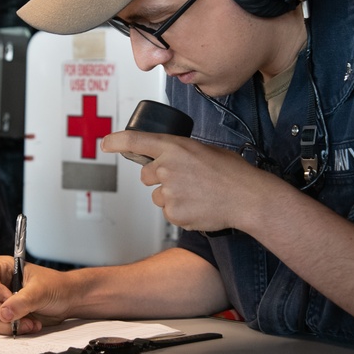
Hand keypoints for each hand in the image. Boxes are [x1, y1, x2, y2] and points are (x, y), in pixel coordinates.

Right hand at [0, 256, 69, 334]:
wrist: (68, 301)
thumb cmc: (56, 286)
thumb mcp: (40, 290)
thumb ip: (22, 301)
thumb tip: (3, 313)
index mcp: (2, 269)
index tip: (9, 298)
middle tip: (14, 313)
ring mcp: (0, 303)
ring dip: (9, 324)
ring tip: (30, 322)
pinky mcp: (6, 318)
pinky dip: (14, 330)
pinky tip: (31, 325)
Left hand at [101, 129, 286, 232]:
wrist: (247, 198)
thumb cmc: (232, 173)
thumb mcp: (205, 150)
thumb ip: (181, 153)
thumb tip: (170, 160)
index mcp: (174, 146)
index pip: (135, 140)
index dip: (116, 141)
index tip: (106, 143)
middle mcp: (166, 167)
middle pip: (146, 175)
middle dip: (159, 177)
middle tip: (184, 180)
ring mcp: (168, 192)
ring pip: (158, 196)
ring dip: (171, 196)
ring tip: (198, 194)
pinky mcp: (173, 213)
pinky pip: (169, 213)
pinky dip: (181, 212)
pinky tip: (199, 207)